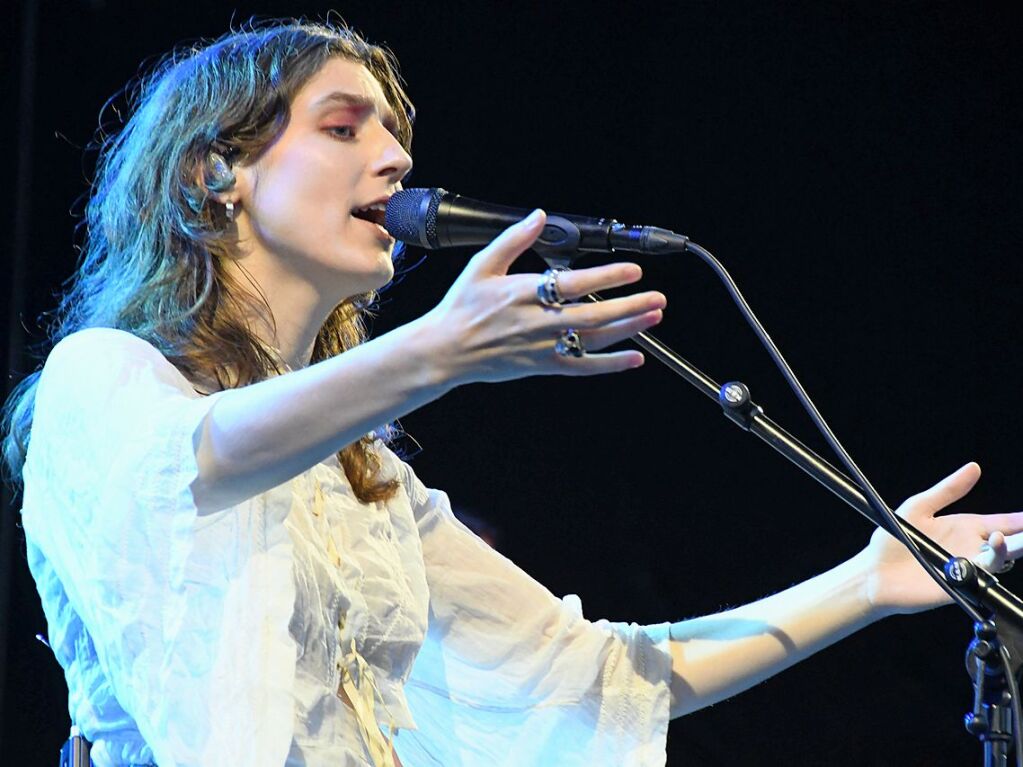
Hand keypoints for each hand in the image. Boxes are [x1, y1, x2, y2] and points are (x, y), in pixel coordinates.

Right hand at [421, 210, 666, 385]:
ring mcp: (543, 347)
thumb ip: (514, 240)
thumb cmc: (462, 307)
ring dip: (627, 329)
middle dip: (630, 306)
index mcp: (524, 293)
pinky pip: (583, 367)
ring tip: (653, 316)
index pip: (574, 284)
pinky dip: (610, 364)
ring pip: (593, 340)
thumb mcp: (482, 266)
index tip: (633, 270)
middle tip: (658, 297)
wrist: (446, 350)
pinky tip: (634, 358)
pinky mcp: (543, 366)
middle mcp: (538, 322)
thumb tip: (539, 216)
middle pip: (593, 316)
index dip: (607, 277)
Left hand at [859, 463, 1022, 615]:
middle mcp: (970, 548)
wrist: (873, 572)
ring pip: (1000, 559)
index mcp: (964, 528)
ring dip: (1010, 549)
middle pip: (1008, 542)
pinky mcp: (960, 585)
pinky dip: (990, 564)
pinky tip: (990, 550)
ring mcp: (967, 568)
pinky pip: (982, 575)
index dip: (1019, 520)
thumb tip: (974, 467)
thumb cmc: (891, 540)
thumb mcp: (920, 507)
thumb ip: (948, 490)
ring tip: (1003, 537)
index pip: (1001, 522)